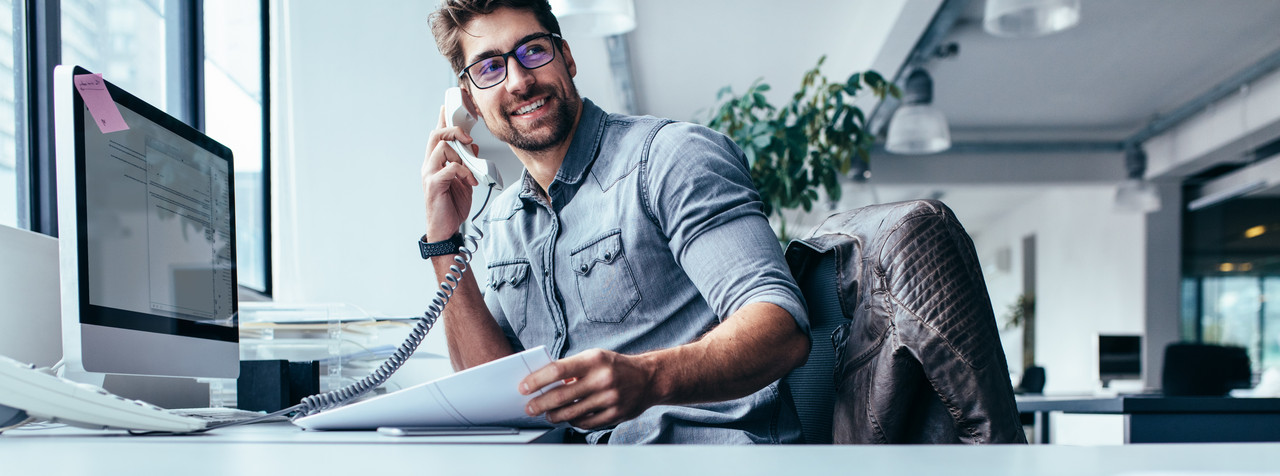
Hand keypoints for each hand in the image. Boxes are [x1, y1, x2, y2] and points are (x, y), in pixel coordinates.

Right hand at [421, 105, 480, 241]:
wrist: (447, 230)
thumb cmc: (452, 207)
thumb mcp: (465, 180)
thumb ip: (467, 163)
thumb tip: (474, 147)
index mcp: (435, 163)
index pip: (437, 134)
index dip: (442, 118)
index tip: (448, 104)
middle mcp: (429, 165)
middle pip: (436, 135)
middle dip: (453, 130)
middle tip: (468, 137)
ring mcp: (429, 174)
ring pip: (442, 148)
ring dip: (461, 156)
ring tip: (470, 171)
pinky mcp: (434, 185)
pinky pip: (450, 168)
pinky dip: (464, 171)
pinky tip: (470, 181)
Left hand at [519, 349, 660, 429]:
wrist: (648, 378)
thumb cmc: (615, 366)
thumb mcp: (594, 357)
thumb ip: (570, 368)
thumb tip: (543, 381)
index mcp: (593, 360)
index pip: (557, 370)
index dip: (536, 380)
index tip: (523, 387)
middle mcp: (602, 379)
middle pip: (560, 396)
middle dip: (540, 404)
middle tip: (529, 408)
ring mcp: (609, 398)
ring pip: (571, 413)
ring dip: (554, 416)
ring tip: (547, 414)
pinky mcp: (615, 414)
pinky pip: (585, 422)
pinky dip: (573, 421)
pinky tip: (568, 418)